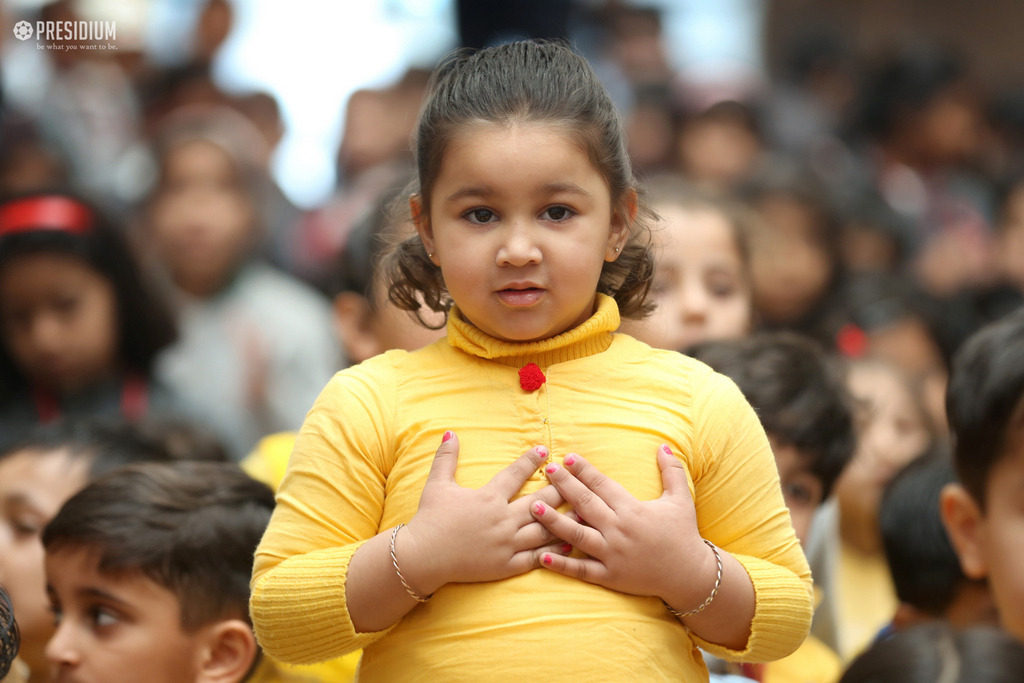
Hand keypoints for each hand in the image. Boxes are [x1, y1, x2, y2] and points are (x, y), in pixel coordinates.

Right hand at [400, 432, 570, 595]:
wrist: (421, 557)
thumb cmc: (429, 519)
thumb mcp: (436, 485)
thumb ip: (446, 458)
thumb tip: (450, 432)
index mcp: (487, 498)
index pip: (515, 475)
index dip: (531, 461)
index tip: (546, 450)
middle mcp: (501, 520)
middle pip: (540, 502)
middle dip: (561, 490)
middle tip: (578, 480)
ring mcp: (506, 544)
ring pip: (544, 530)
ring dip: (565, 520)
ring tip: (584, 512)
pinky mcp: (506, 565)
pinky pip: (536, 557)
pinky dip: (554, 552)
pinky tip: (570, 544)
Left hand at [530, 445, 717, 607]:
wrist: (690, 576)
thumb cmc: (684, 535)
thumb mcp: (681, 500)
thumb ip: (672, 471)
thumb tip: (663, 445)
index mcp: (633, 510)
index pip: (603, 486)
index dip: (585, 470)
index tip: (568, 457)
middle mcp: (619, 531)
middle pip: (585, 505)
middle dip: (565, 486)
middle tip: (547, 471)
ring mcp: (612, 555)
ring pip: (577, 536)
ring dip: (554, 521)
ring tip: (534, 508)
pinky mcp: (609, 576)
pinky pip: (581, 570)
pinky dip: (561, 565)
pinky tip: (541, 557)